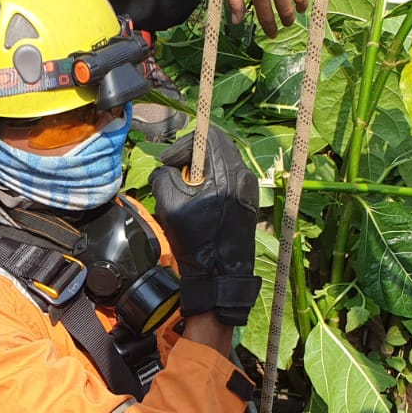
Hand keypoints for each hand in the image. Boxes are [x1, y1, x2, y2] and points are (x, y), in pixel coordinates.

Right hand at [149, 129, 261, 325]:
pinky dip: (212, 178)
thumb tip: (166, 170)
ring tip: (187, 186)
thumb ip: (162, 177)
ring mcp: (249, 188)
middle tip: (176, 171)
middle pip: (218, 145)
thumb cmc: (196, 242)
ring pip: (224, 160)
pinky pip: (229, 176)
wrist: (221, 275)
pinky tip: (200, 197)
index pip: (208, 136)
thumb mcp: (169, 205)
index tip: (169, 163)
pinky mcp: (248, 199)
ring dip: (202, 166)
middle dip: (192, 153)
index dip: (183, 144)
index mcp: (226, 174)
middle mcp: (243, 176)